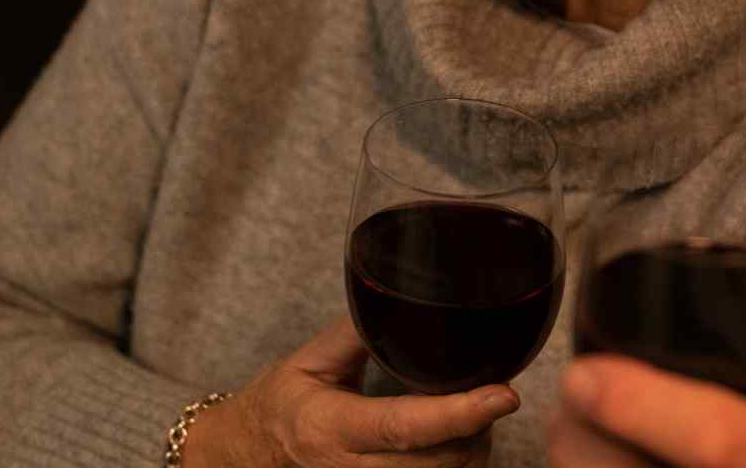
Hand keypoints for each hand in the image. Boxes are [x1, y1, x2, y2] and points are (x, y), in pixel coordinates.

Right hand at [185, 319, 518, 467]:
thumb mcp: (310, 360)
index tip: (504, 394)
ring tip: (476, 416)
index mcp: (330, 427)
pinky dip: (453, 466)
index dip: (460, 413)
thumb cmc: (279, 404)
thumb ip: (360, 331)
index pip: (405, 426)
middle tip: (493, 396)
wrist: (242, 454)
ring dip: (471, 451)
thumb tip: (406, 295)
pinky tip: (456, 442)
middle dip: (477, 430)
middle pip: (439, 463)